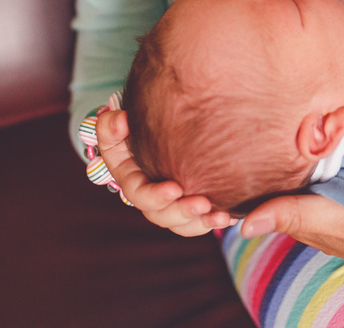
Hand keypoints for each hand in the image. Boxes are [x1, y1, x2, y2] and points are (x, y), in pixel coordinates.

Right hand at [95, 108, 233, 234]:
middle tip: (203, 204)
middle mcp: (150, 196)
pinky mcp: (190, 202)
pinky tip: (232, 214)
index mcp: (131, 179)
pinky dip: (215, 219)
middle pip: (162, 215)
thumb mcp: (118, 123)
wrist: (160, 126)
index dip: (155, 196)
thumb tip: (121, 120)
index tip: (175, 189)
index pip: (139, 194)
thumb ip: (111, 124)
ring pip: (183, 224)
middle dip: (182, 212)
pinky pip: (201, 220)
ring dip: (202, 222)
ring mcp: (171, 203)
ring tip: (222, 216)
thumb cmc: (136, 124)